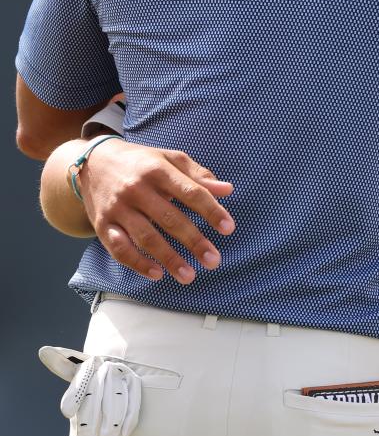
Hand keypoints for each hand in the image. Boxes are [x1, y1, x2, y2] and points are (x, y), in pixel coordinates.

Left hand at [39, 346, 141, 435]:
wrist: (115, 368)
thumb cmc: (91, 374)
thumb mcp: (75, 369)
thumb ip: (61, 364)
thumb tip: (44, 351)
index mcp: (89, 361)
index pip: (81, 377)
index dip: (74, 395)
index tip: (67, 413)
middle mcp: (106, 366)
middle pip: (97, 394)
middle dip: (91, 419)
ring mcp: (121, 373)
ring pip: (116, 398)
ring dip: (113, 421)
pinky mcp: (134, 382)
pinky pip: (134, 400)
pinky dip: (130, 418)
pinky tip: (124, 434)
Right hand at [77, 138, 234, 284]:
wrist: (93, 162)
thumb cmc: (141, 162)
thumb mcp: (169, 159)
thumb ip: (198, 175)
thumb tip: (227, 190)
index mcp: (158, 169)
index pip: (190, 192)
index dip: (211, 211)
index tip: (228, 228)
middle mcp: (136, 189)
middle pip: (170, 219)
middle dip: (194, 241)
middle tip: (214, 260)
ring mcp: (118, 208)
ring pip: (145, 237)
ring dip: (169, 259)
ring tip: (189, 275)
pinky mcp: (102, 224)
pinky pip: (119, 249)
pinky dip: (137, 263)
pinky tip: (157, 274)